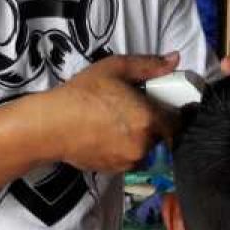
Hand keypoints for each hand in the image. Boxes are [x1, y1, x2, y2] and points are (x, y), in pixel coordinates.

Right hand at [49, 54, 180, 173]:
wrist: (51, 125)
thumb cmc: (82, 94)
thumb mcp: (115, 68)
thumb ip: (148, 65)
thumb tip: (174, 59)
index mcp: (149, 119)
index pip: (178, 121)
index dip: (172, 112)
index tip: (161, 104)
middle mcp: (144, 144)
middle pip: (161, 135)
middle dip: (152, 123)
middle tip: (131, 110)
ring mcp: (130, 161)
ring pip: (144, 148)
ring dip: (137, 137)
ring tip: (115, 123)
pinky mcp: (115, 171)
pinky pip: (128, 159)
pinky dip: (122, 149)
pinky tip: (105, 136)